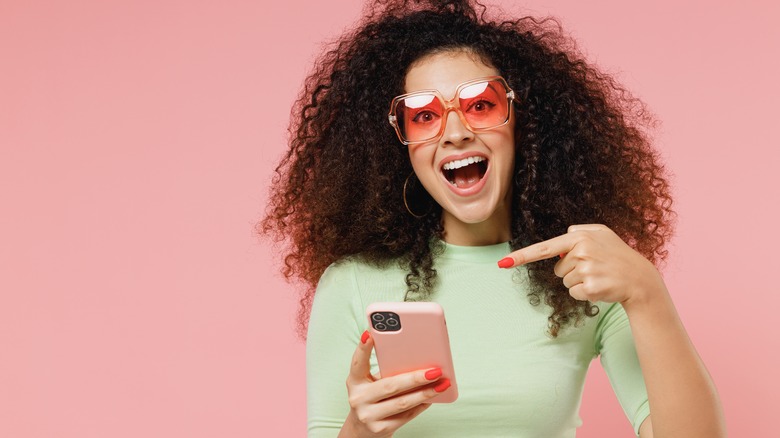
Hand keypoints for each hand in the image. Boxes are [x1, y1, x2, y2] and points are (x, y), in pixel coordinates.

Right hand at [339, 331, 449, 437]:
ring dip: (425, 393)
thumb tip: (417, 360)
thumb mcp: (371, 383)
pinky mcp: (381, 429)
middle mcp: (358, 398)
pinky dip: (422, 405)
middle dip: (415, 377)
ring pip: (402, 402)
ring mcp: (368, 415)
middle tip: (435, 370)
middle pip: (390, 385)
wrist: (362, 430)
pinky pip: (406, 415)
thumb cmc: (372, 398)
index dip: (362, 349)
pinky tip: (433, 397)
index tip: (369, 334)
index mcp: (354, 382)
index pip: (357, 363)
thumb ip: (385, 372)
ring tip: (442, 384)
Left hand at [497, 224, 664, 303]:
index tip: (503, 263)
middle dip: (572, 271)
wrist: (639, 278)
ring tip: (599, 276)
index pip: (544, 247)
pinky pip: (574, 293)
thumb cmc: (617, 255)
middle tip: (594, 268)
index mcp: (579, 236)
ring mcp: (586, 269)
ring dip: (579, 282)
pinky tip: (600, 287)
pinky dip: (585, 294)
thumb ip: (579, 231)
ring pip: (565, 282)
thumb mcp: (602, 233)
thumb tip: (561, 237)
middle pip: (557, 269)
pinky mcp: (590, 287)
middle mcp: (581, 251)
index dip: (522, 257)